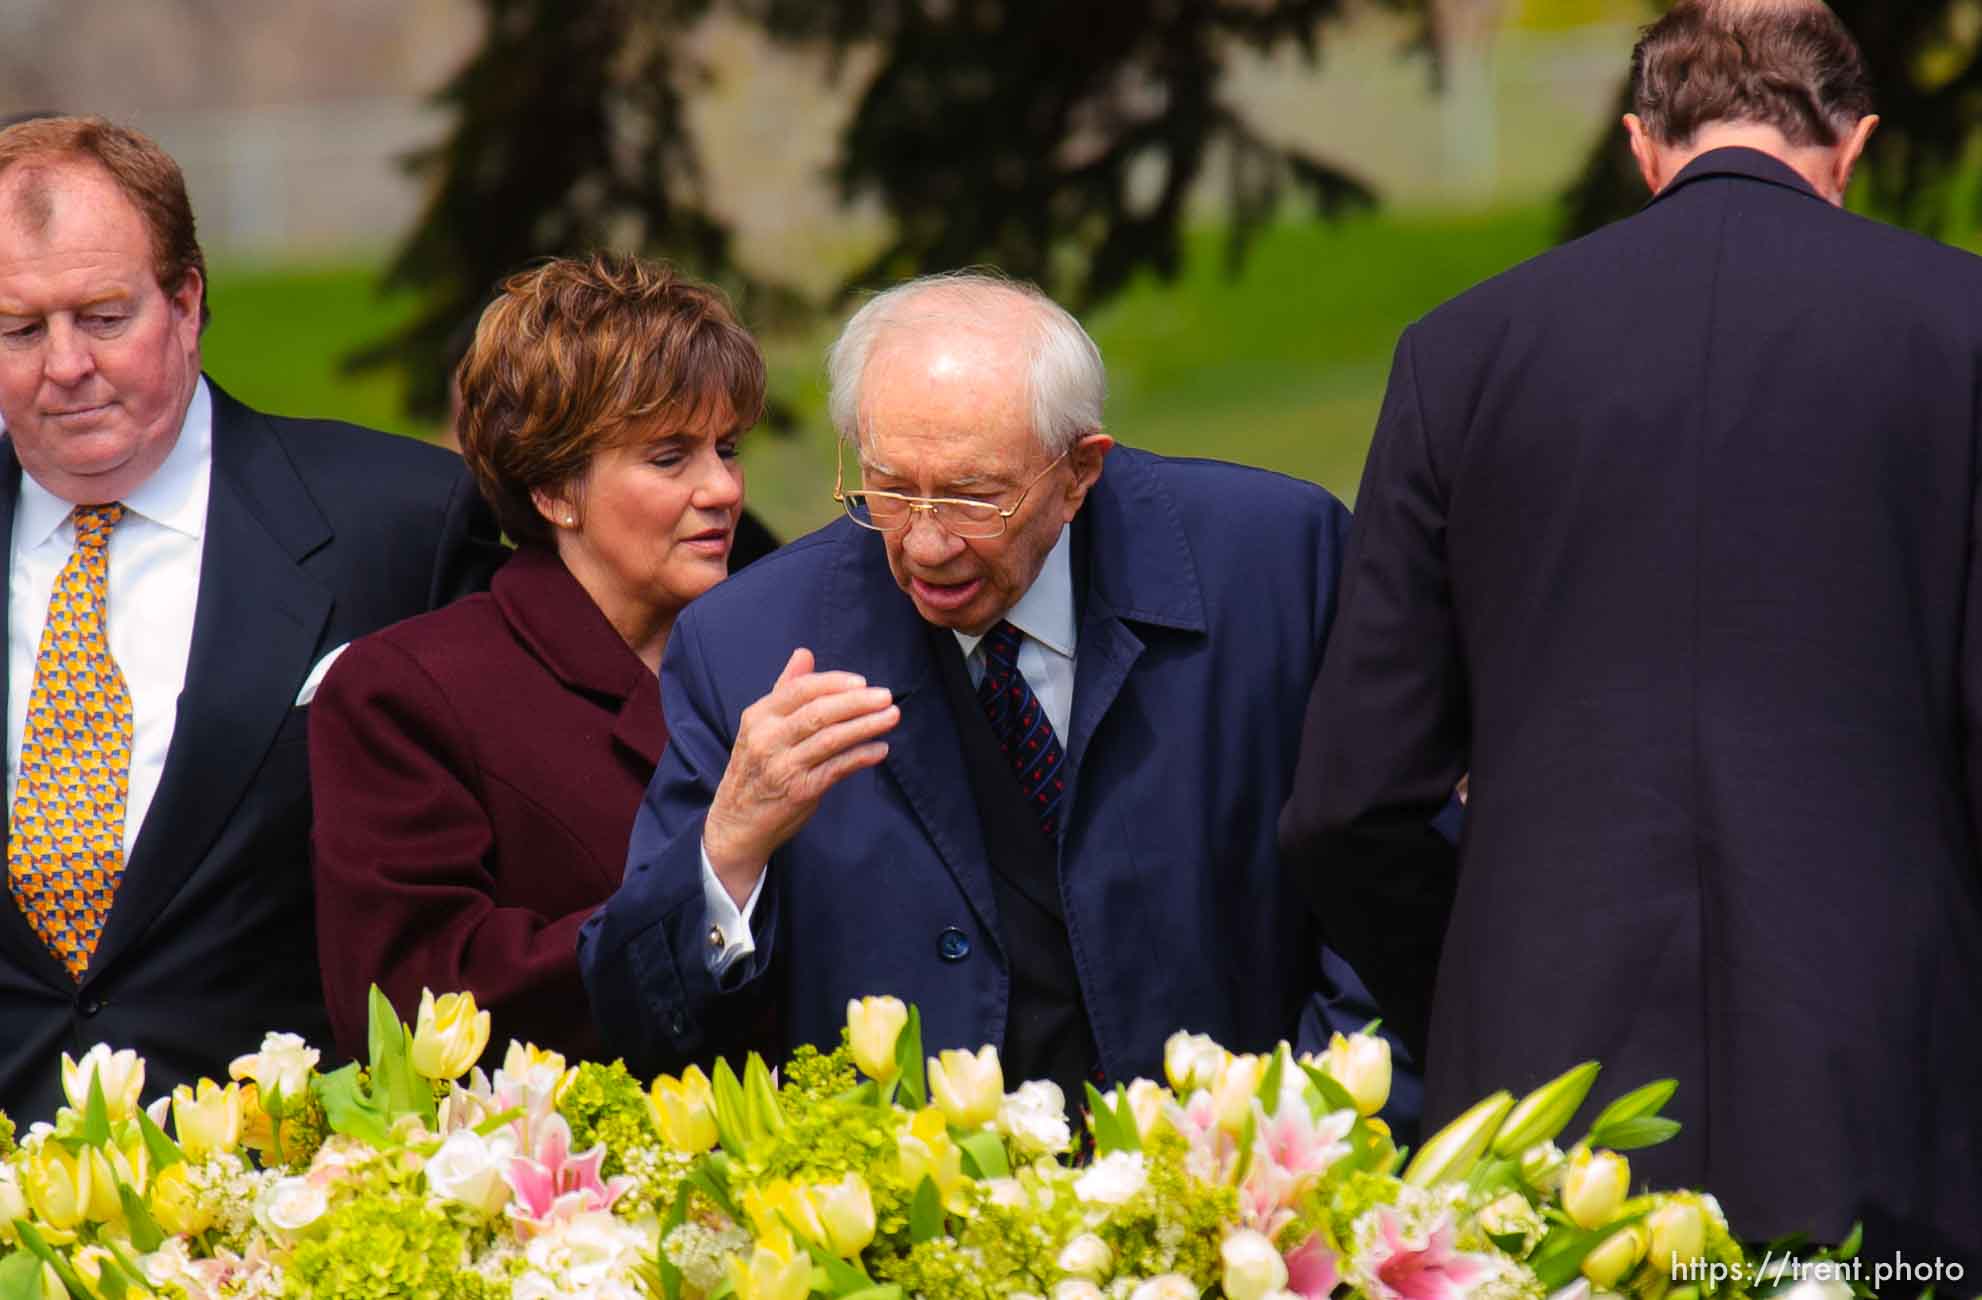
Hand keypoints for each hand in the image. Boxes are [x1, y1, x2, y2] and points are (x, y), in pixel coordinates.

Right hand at [703, 647, 898, 903]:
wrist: (736, 823)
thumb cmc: (754, 768)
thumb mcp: (760, 726)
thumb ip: (785, 689)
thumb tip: (804, 653)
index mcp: (758, 717)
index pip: (800, 690)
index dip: (834, 683)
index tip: (863, 682)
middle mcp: (767, 739)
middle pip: (819, 713)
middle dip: (857, 702)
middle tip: (886, 696)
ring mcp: (783, 766)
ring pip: (831, 739)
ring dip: (865, 726)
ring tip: (891, 717)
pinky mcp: (799, 791)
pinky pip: (836, 769)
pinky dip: (860, 757)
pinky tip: (879, 750)